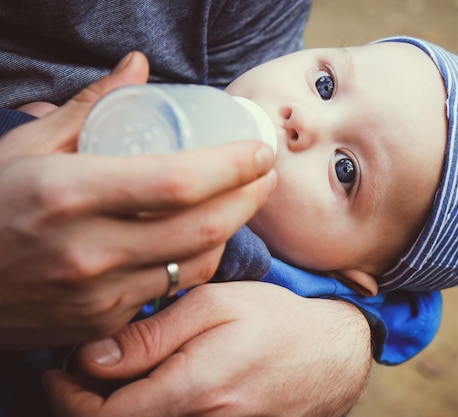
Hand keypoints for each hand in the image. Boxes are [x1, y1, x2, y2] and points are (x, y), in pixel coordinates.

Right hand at [0, 53, 276, 348]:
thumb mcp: (25, 148)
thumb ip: (89, 106)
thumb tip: (137, 67)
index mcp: (70, 194)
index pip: (179, 181)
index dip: (233, 166)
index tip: (260, 150)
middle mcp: (90, 250)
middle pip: (204, 227)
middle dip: (251, 197)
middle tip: (266, 173)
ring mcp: (99, 294)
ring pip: (196, 263)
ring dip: (233, 230)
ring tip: (244, 200)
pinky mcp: (103, 322)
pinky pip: (171, 290)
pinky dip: (198, 261)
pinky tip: (204, 238)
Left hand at [44, 281, 371, 416]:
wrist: (330, 355)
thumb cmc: (275, 321)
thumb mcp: (214, 306)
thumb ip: (151, 335)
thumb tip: (93, 358)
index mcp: (193, 389)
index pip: (103, 416)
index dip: (69, 396)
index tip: (60, 369)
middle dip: (88, 401)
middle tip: (82, 368)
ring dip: (120, 404)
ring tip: (119, 370)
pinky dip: (151, 408)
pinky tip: (155, 383)